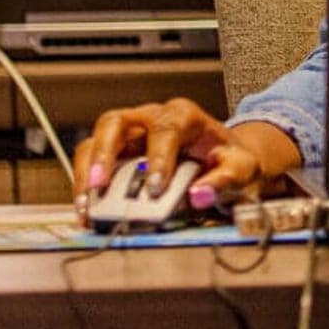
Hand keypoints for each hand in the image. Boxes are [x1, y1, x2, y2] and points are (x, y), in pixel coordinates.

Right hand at [72, 99, 300, 215]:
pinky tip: (86, 212)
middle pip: (115, 122)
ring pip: (96, 140)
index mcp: (184, 116)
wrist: (228, 161)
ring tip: (85, 207)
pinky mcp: (118, 153)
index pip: (165, 129)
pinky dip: (87, 186)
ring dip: (87, 173)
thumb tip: (200, 196)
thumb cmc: (233, 162)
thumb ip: (225, 180)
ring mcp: (131, 134)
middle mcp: (152, 118)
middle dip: (104, 154)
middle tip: (98, 186)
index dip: (157, 158)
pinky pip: (93, 162)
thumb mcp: (242, 170)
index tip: (154, 189)